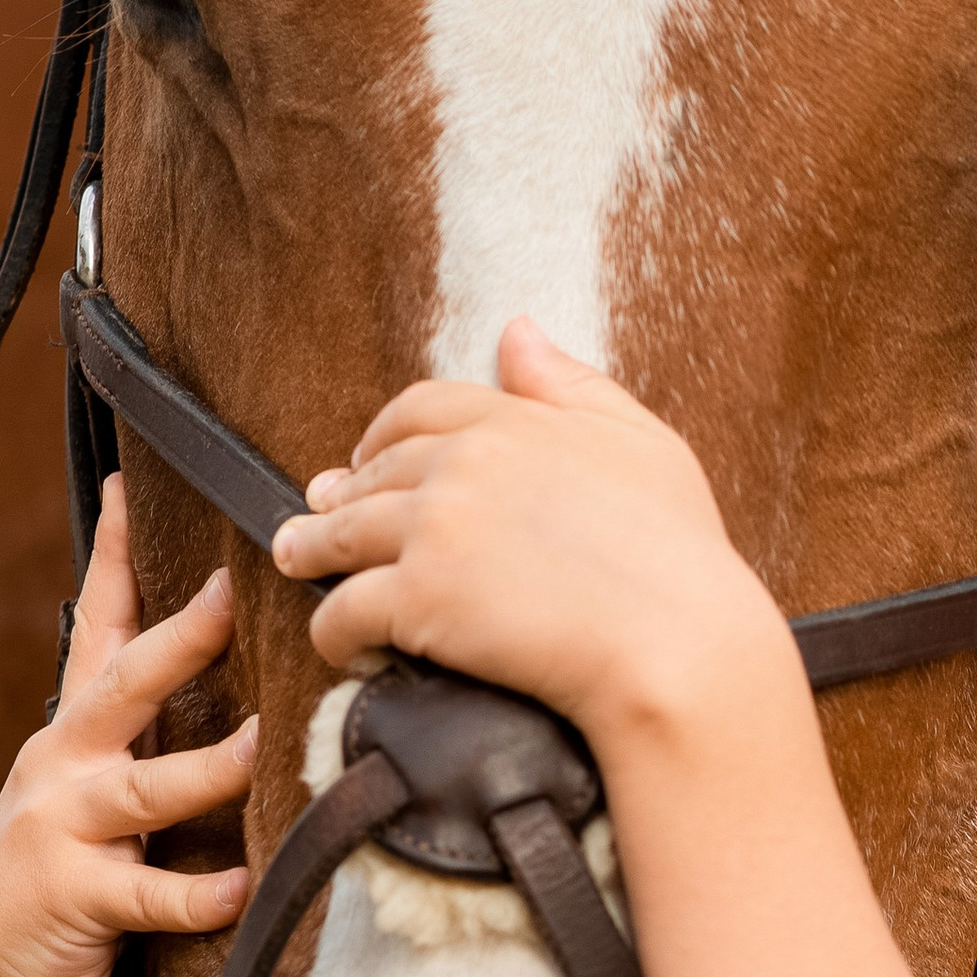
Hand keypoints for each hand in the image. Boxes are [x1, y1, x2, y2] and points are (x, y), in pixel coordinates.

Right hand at [0, 481, 254, 976]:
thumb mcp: (91, 809)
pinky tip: (245, 886)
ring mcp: (65, 831)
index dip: (113, 557)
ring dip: (211, 767)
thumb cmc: (55, 896)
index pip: (95, 629)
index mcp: (70, 739)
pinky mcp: (78, 899)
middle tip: (235, 591)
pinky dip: (202, 893)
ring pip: (146, 785)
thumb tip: (237, 711)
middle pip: (126, 684)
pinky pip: (152, 894)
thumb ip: (144, 757)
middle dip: (182, 636)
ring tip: (266, 745)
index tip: (133, 485)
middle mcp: (63, 768)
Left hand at [271, 317, 805, 758]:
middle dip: (341, 493)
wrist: (678, 643)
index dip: (385, 433)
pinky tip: (339, 643)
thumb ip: (574, 386)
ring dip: (312, 549)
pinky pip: (345, 611)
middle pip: (374, 471)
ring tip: (297, 561)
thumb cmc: (679, 556)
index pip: (422, 410)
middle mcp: (462, 466)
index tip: (368, 456)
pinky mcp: (418, 600)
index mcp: (514, 422)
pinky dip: (332, 629)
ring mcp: (434, 531)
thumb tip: (517, 333)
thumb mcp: (644, 445)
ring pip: (342, 535)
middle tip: (320, 513)